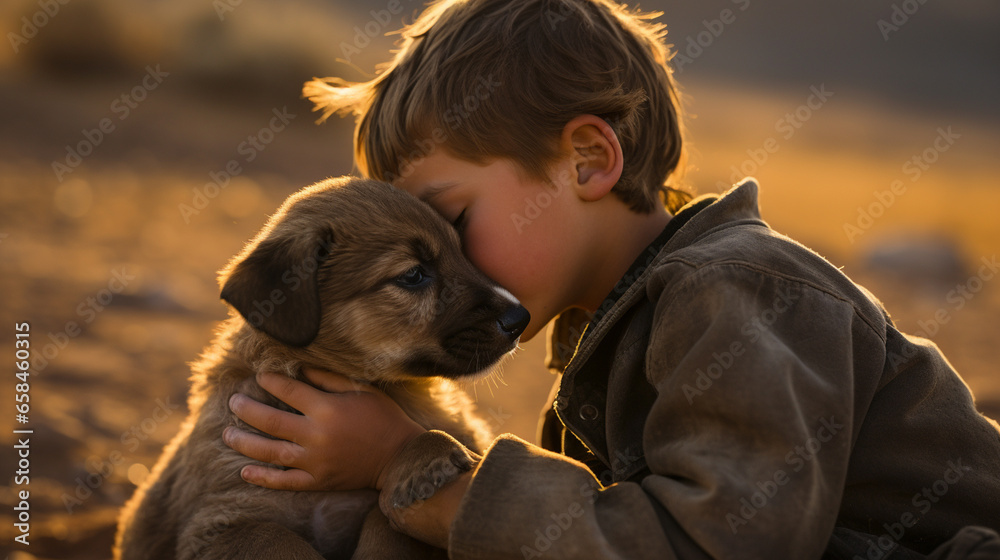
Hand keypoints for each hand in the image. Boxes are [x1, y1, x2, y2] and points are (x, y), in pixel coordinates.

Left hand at [223, 368, 425, 491]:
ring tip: (227, 434)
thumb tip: (298, 366)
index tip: (259, 377)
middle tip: (233, 403)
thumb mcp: (361, 390)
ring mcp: (315, 461)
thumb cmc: (383, 417)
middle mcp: (317, 435)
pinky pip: (284, 482)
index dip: (270, 381)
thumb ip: (328, 378)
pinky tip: (245, 471)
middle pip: (270, 421)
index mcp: (327, 408)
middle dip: (246, 410)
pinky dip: (263, 478)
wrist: (399, 456)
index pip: (288, 390)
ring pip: (270, 452)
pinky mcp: (318, 480)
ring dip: (244, 443)